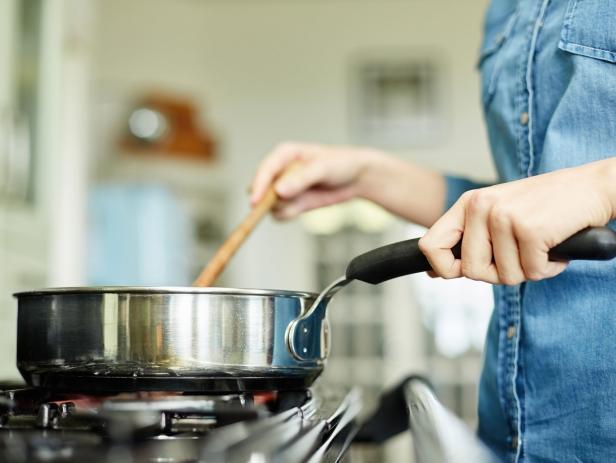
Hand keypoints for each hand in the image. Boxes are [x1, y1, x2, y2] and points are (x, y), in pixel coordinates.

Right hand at [250, 143, 377, 219]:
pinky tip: (304, 207)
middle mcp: (280, 171)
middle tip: (288, 202)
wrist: (357, 177)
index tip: (255, 201)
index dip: (258, 185)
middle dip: (269, 200)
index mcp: (284, 154)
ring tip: (304, 200)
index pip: (265, 170)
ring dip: (283, 207)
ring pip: (270, 205)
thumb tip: (279, 191)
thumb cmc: (341, 164)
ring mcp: (284, 188)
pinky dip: (289, 214)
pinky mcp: (291, 202)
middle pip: (261, 190)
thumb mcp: (323, 168)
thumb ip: (301, 178)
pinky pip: (280, 214)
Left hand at [418, 160, 615, 284]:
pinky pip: (532, 273)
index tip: (458, 273)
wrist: (592, 187)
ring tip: (540, 245)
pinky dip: (548, 268)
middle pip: (471, 271)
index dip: (442, 269)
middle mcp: (481, 207)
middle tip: (520, 255)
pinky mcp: (529, 229)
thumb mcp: (496, 215)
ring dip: (528, 270)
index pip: (430, 245)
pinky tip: (555, 247)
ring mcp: (504, 217)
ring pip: (505, 276)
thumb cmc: (544, 206)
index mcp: (468, 203)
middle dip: (498, 273)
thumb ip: (467, 240)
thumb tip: (434, 272)